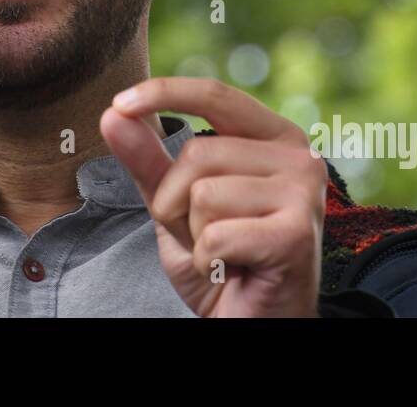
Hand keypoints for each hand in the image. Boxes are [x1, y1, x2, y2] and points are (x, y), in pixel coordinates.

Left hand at [100, 77, 326, 316]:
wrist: (255, 324)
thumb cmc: (222, 261)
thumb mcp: (175, 205)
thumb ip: (148, 160)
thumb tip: (112, 113)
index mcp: (275, 136)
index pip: (215, 96)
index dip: (164, 93)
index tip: (119, 103)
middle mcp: (299, 156)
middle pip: (197, 153)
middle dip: (175, 202)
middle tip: (206, 236)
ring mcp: (303, 192)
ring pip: (203, 194)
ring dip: (194, 235)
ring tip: (225, 252)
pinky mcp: (297, 233)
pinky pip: (215, 235)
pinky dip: (209, 261)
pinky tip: (235, 270)